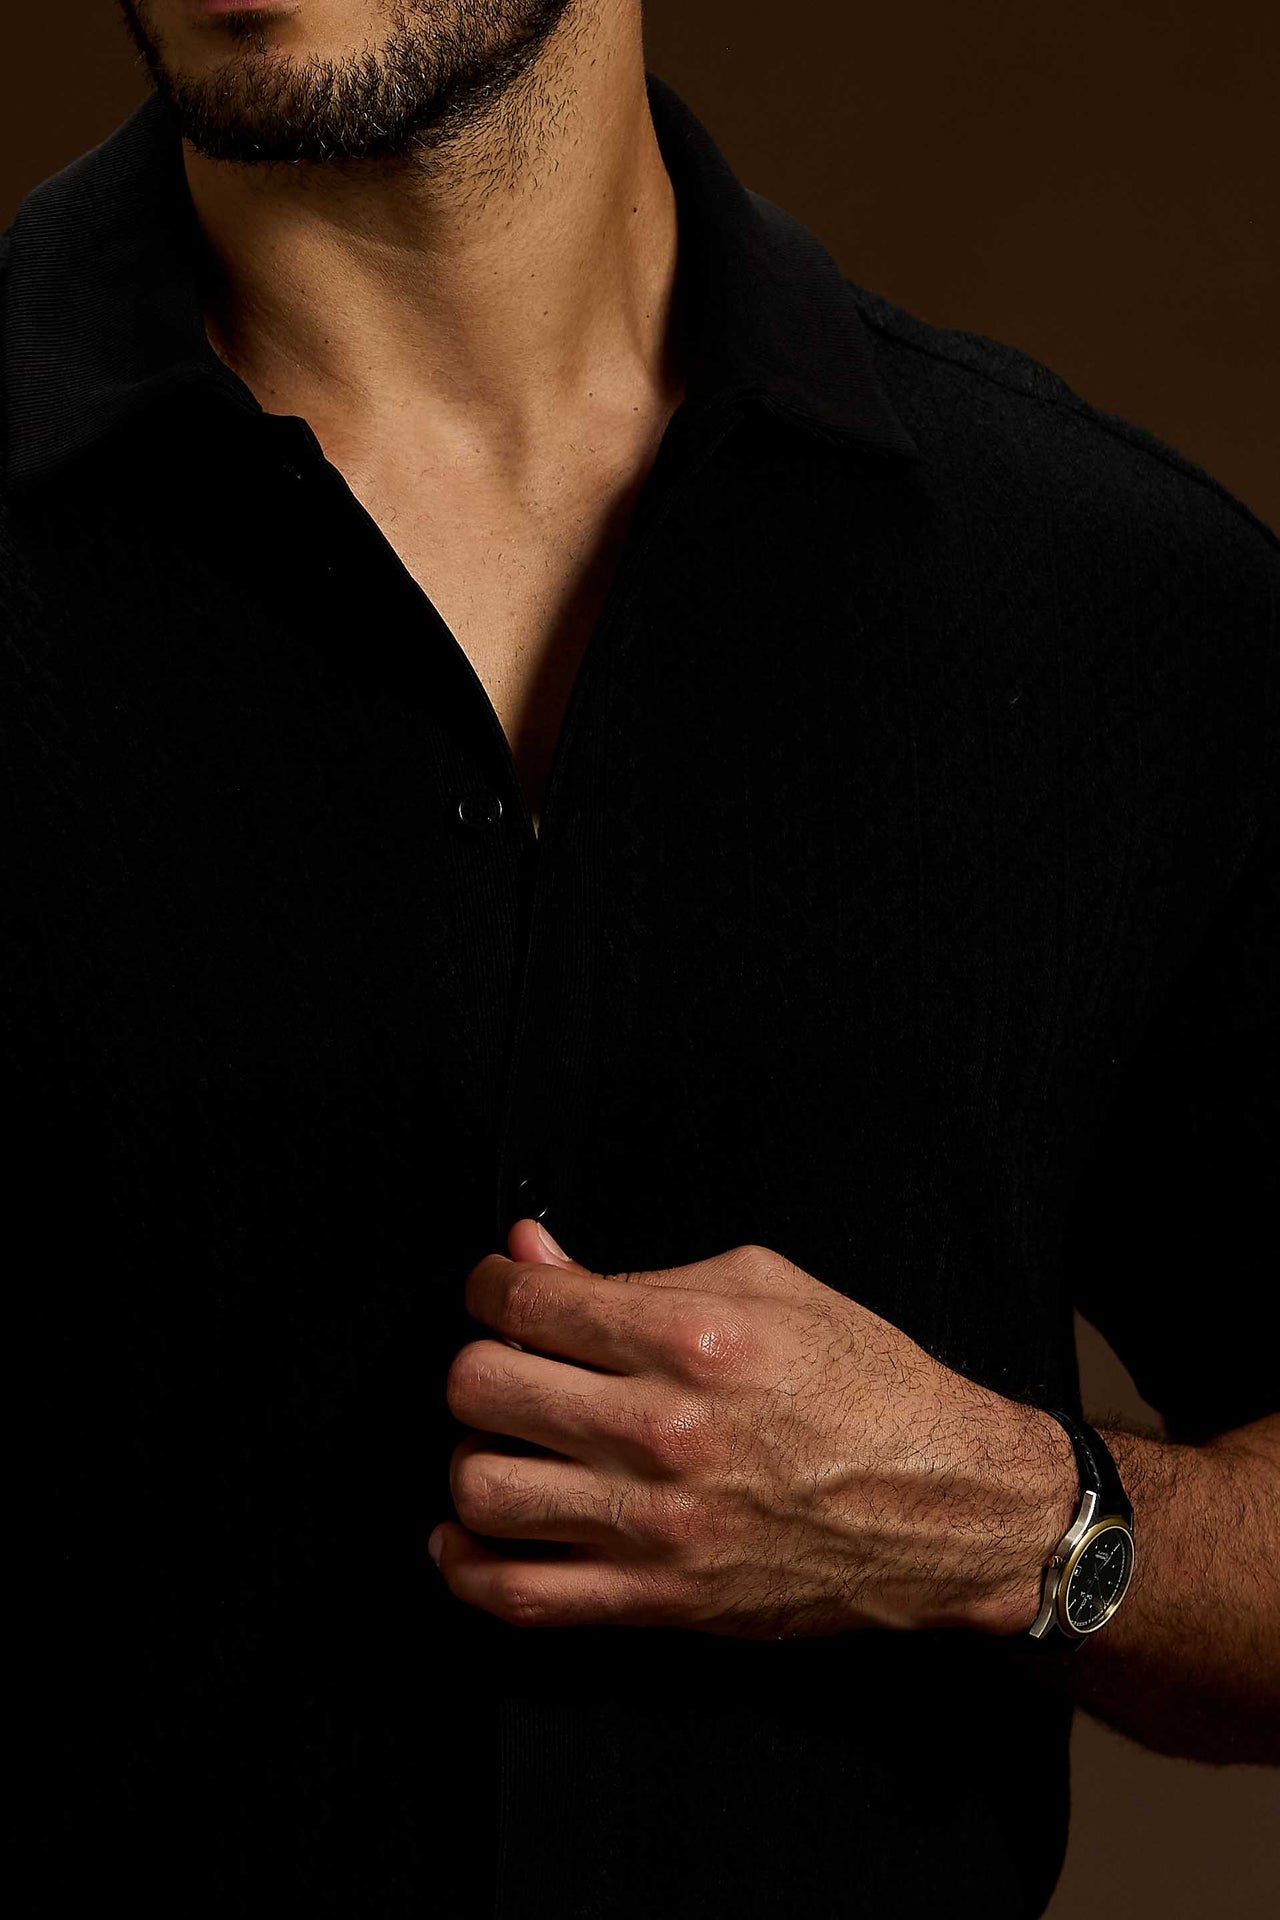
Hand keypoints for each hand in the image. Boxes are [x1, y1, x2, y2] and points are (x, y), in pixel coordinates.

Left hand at [430, 1222, 1074, 1638]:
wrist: (948, 1506)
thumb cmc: (867, 1387)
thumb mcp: (767, 1287)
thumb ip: (637, 1271)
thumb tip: (530, 1253)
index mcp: (692, 1339)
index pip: (525, 1304)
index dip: (489, 1287)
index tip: (496, 1292)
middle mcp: (663, 1431)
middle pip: (483, 1388)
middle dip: (477, 1364)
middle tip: (508, 1364)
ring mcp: (657, 1524)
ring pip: (482, 1488)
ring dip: (473, 1456)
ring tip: (505, 1442)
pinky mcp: (659, 1600)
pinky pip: (518, 1596)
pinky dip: (466, 1566)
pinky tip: (469, 1534)